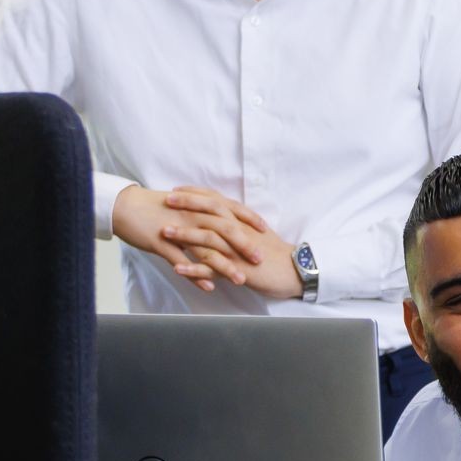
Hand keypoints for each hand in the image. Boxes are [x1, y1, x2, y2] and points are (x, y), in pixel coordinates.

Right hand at [111, 184, 266, 292]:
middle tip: (259, 260)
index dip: (249, 219)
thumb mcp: (182, 204)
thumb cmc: (154, 206)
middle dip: (244, 245)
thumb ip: (202, 211)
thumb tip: (220, 218)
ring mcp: (177, 229)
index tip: (266, 231)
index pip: (230, 209)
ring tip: (239, 280)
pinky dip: (196, 274)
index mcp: (198, 204)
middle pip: (224, 229)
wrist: (124, 206)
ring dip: (224, 266)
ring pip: (206, 248)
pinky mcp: (162, 242)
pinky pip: (182, 261)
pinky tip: (208, 286)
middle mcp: (192, 214)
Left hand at [167, 187, 302, 300]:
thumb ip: (238, 225)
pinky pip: (213, 270)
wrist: (295, 271)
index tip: (177, 190)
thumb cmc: (275, 254)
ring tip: (165, 232)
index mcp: (242, 222)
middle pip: (211, 212)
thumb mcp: (256, 234)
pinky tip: (178, 269)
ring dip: (186, 235)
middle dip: (188, 205)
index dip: (197, 194)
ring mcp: (238, 251)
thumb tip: (221, 220)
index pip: (217, 201)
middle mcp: (239, 232)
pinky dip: (194, 269)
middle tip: (166, 200)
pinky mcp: (239, 270)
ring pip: (210, 239)